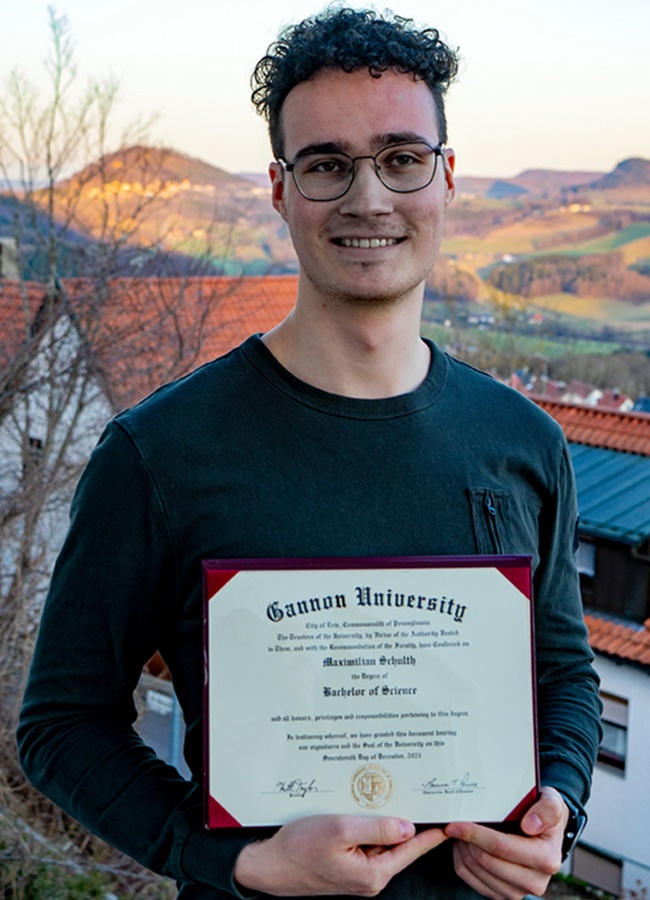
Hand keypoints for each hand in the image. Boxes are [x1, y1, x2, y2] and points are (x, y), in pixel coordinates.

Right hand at [234, 814, 446, 895]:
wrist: (269, 865)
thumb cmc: (300, 848)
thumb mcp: (341, 830)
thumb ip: (377, 828)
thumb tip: (407, 827)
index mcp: (373, 874)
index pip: (410, 849)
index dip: (430, 833)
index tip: (448, 821)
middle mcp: (369, 877)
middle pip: (396, 843)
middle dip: (402, 818)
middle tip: (414, 793)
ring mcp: (357, 871)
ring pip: (379, 840)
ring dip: (379, 819)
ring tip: (377, 796)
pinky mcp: (345, 863)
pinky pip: (363, 841)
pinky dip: (364, 824)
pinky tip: (356, 809)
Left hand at [444, 786, 569, 899]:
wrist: (545, 832)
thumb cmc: (544, 814)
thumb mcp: (552, 803)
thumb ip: (546, 810)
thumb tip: (530, 825)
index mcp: (546, 859)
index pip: (502, 848)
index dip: (475, 834)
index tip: (456, 823)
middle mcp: (534, 882)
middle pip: (485, 861)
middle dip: (466, 840)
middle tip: (456, 823)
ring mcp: (518, 891)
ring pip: (476, 871)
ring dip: (462, 849)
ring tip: (461, 831)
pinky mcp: (503, 895)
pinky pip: (471, 880)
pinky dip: (462, 861)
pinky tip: (464, 844)